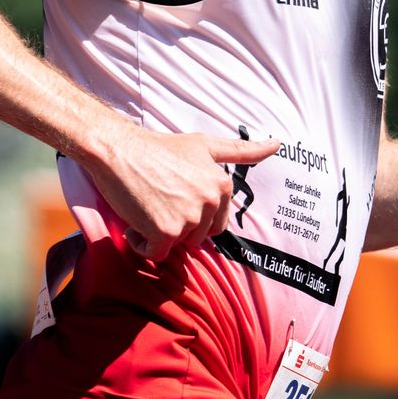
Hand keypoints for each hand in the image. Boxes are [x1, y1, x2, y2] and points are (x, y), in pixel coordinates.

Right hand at [82, 126, 280, 260]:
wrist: (119, 149)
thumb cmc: (158, 147)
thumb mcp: (204, 145)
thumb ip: (242, 151)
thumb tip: (278, 145)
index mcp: (222, 185)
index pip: (216, 222)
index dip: (192, 214)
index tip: (174, 194)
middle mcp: (210, 202)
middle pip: (197, 236)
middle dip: (177, 225)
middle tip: (158, 199)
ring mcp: (189, 218)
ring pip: (176, 245)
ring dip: (158, 234)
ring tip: (147, 205)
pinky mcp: (165, 232)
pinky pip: (155, 253)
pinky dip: (141, 243)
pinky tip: (134, 220)